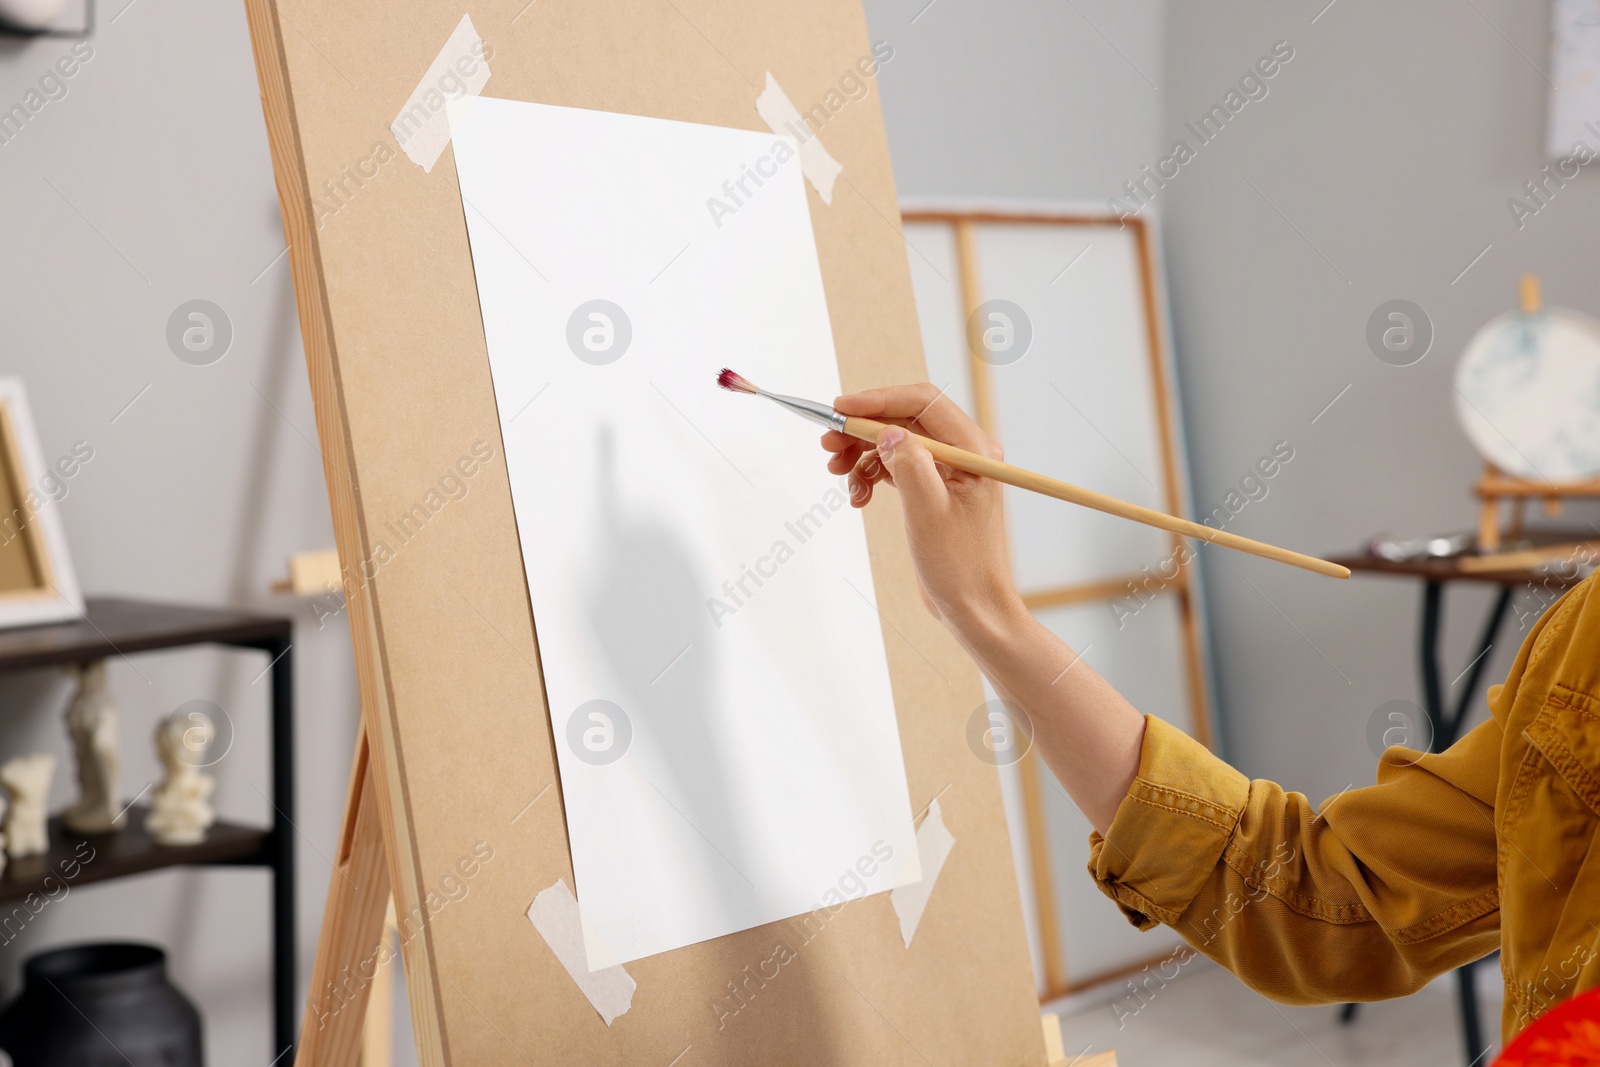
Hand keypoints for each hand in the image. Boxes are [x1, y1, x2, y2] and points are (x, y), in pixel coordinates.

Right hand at [821, 384, 1021, 627]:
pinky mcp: (932, 488)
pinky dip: (870, 475)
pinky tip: (858, 497)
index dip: (878, 400)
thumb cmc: (960, 565)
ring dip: (862, 454)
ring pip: (895, 442)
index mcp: (973, 450)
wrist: (971, 605)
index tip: (840, 409)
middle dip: (863, 429)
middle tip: (828, 445)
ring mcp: (946, 470)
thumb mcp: (929, 513)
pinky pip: (894, 466)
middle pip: (904, 419)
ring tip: (837, 473)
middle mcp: (963, 453)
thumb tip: (889, 430)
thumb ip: (910, 465)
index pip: (922, 402)